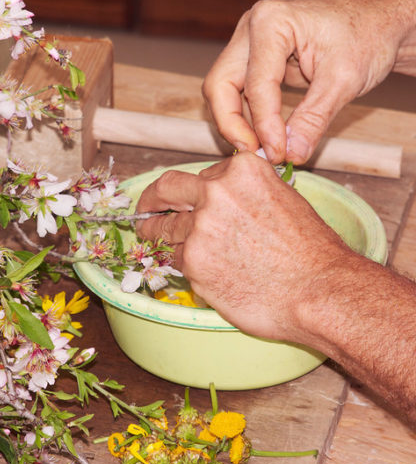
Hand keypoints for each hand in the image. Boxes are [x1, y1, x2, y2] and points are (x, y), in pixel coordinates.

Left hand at [135, 153, 354, 341]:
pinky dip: (181, 265)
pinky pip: (174, 259)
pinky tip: (201, 272)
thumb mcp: (281, 199)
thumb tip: (219, 200)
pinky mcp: (192, 260)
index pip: (198, 176)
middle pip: (165, 190)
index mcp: (240, 170)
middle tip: (143, 211)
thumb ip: (243, 194)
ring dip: (161, 237)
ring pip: (164, 229)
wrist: (319, 292)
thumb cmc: (310, 252)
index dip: (189, 192)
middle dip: (150, 201)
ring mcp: (200, 226)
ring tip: (166, 246)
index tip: (178, 200)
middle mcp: (214, 191)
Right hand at [203, 0, 415, 164]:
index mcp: (270, 22)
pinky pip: (238, 93)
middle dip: (231, 124)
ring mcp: (249, 43)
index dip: (264, 124)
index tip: (277, 153)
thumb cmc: (368, 36)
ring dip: (238, 124)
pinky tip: (266, 136)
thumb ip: (314, 119)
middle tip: (254, 153)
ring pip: (223, 91)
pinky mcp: (254, 59)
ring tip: (264, 149)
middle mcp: (251, 29)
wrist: (381, 23)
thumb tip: (291, 154)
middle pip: (220, 85)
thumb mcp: (345, 80)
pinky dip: (248, 117)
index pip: (256, 84)